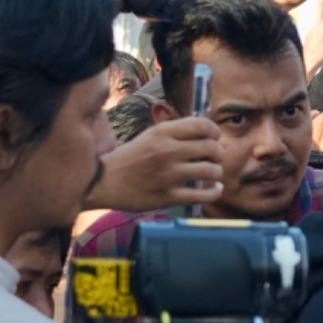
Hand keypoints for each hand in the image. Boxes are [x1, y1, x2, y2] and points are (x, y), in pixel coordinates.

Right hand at [90, 118, 222, 211]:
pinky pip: (203, 195)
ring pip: (211, 171)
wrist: (104, 182)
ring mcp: (168, 175)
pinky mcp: (168, 196)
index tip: (214, 138)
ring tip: (213, 174)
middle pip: (211, 148)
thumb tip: (206, 134)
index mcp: (162, 132)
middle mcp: (167, 151)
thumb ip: (175, 134)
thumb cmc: (130, 159)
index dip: (214, 131)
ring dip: (217, 173)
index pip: (202, 125)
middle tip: (214, 158)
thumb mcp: (150, 136)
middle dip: (218, 153)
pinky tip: (214, 190)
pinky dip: (214, 192)